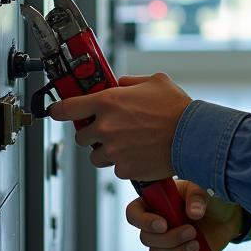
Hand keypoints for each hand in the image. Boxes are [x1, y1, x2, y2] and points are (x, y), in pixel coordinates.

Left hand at [50, 72, 191, 181]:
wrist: (194, 136)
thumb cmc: (177, 108)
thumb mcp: (154, 81)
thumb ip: (130, 82)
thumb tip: (120, 84)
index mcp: (108, 102)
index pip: (67, 108)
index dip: (59, 110)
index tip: (56, 112)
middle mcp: (105, 127)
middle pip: (81, 137)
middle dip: (92, 134)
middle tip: (108, 131)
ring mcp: (114, 151)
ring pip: (96, 157)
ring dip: (106, 152)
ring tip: (126, 145)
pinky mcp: (125, 169)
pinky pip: (116, 169)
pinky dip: (124, 164)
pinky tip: (139, 155)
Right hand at [126, 180, 245, 250]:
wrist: (226, 217)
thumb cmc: (210, 198)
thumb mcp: (204, 189)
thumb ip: (197, 197)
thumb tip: (193, 213)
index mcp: (155, 202)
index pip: (133, 213)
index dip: (143, 222)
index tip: (164, 225)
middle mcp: (154, 223)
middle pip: (146, 238)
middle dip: (169, 238)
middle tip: (192, 231)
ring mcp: (164, 242)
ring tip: (197, 243)